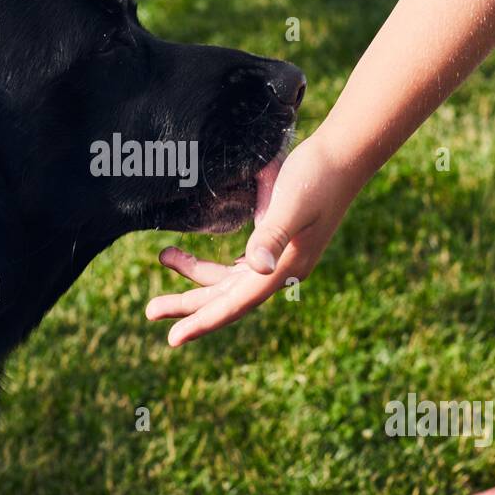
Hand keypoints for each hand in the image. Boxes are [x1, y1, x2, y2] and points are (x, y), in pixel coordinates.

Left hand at [145, 135, 355, 345]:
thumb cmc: (316, 177)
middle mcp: (281, 272)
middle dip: (188, 304)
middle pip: (226, 298)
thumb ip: (272, 236)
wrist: (344, 156)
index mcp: (285, 270)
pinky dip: (213, 266)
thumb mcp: (289, 205)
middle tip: (150, 310)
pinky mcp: (277, 243)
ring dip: (195, 277)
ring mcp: (280, 260)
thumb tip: (257, 268)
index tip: (172, 339)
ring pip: (228, 281)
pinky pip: (238, 268)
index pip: (235, 305)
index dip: (202, 322)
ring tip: (164, 256)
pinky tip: (195, 262)